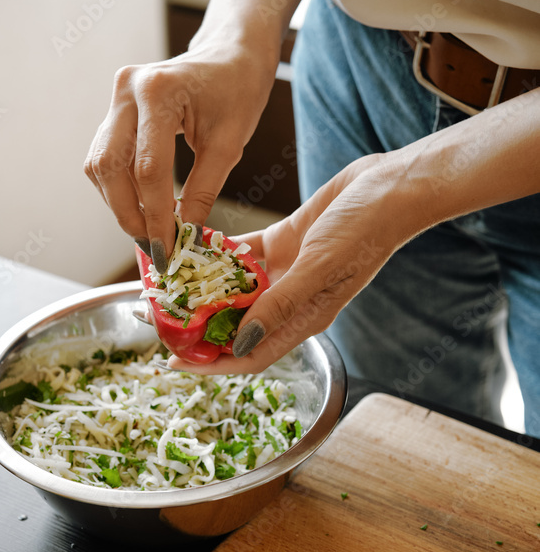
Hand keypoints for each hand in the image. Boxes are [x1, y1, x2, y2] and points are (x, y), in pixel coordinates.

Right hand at [83, 38, 276, 271]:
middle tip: (152, 245)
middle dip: (128, 214)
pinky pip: (105, 157)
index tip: (167, 249)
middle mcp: (127, 90)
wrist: (231, 55)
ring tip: (148, 230)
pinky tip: (142, 207)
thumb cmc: (238, 91)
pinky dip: (120, 188)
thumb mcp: (230, 144)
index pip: (148, 169)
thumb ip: (203, 191)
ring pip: (100, 165)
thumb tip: (184, 236)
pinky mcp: (114, 110)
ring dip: (120, 203)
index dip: (155, 215)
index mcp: (159, 91)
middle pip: (109, 167)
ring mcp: (115, 98)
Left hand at [162, 152, 417, 372]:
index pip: (251, 354)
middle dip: (200, 327)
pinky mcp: (285, 243)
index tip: (175, 361)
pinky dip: (220, 254)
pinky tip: (194, 248)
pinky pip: (244, 256)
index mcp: (305, 318)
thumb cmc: (365, 231)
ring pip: (236, 290)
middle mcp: (292, 300)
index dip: (213, 364)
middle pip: (236, 325)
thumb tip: (239, 342)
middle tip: (160, 318)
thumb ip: (278, 307)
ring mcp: (287, 272)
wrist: (392, 187)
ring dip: (205, 289)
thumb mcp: (318, 270)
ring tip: (169, 284)